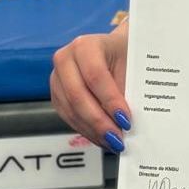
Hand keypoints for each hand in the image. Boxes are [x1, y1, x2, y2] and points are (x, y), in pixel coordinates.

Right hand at [49, 20, 130, 152]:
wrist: (114, 48)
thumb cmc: (125, 53)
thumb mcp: (131, 63)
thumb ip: (128, 88)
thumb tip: (127, 122)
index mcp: (85, 45)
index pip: (95, 76)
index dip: (110, 100)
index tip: (126, 119)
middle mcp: (65, 59)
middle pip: (78, 96)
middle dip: (99, 121)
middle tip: (118, 138)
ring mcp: (57, 78)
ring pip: (71, 110)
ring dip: (93, 130)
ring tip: (113, 142)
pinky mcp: (57, 95)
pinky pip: (68, 117)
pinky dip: (86, 130)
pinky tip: (102, 138)